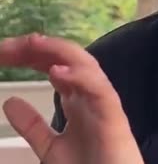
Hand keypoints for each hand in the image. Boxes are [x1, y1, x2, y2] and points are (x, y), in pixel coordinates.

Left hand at [0, 34, 143, 163]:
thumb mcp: (49, 147)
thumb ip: (32, 125)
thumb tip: (10, 102)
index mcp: (77, 100)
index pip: (54, 66)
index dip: (29, 56)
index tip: (3, 52)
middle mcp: (90, 96)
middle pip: (67, 60)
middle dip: (39, 48)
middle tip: (7, 45)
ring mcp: (102, 103)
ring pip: (87, 66)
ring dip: (60, 51)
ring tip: (33, 44)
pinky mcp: (113, 116)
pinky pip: (100, 89)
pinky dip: (81, 77)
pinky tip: (57, 71)